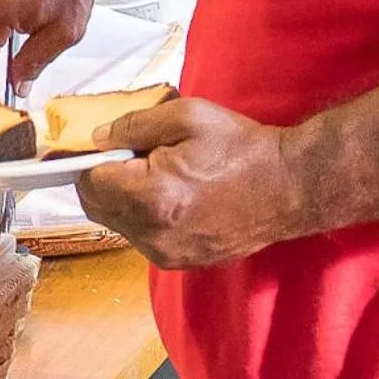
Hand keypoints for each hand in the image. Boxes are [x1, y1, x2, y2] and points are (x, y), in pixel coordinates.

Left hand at [77, 97, 304, 268]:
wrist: (291, 186)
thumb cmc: (241, 148)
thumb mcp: (185, 116)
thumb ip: (132, 126)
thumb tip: (97, 139)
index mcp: (152, 196)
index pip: (87, 183)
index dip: (90, 161)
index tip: (104, 148)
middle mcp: (154, 233)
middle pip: (95, 207)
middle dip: (102, 181)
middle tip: (132, 159)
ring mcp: (168, 253)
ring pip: (116, 224)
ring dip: (122, 200)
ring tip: (158, 178)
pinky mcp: (180, 262)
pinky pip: (140, 238)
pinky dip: (143, 218)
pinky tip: (172, 199)